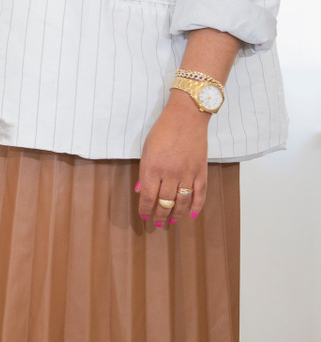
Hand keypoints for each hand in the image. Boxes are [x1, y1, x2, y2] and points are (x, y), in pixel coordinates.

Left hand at [136, 93, 209, 226]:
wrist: (186, 118)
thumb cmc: (162, 131)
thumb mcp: (146, 149)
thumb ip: (144, 171)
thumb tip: (140, 190)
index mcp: (153, 168)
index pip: (148, 196)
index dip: (145, 209)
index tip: (143, 216)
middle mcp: (170, 174)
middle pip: (164, 202)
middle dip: (160, 215)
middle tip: (157, 223)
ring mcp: (187, 174)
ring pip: (182, 201)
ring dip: (176, 213)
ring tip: (171, 221)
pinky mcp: (201, 171)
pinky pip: (200, 194)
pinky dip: (197, 206)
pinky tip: (192, 215)